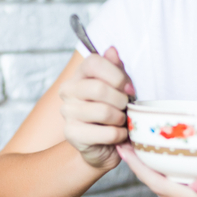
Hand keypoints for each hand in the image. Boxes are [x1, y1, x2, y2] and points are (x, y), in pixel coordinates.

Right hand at [59, 47, 135, 168]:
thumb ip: (116, 69)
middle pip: (99, 88)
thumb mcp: (119, 88)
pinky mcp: (71, 133)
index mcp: (80, 74)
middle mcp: (68, 90)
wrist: (102, 146)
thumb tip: (112, 50)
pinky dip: (119, 135)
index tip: (129, 88)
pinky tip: (118, 135)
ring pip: (104, 112)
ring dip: (120, 119)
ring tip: (121, 122)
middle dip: (121, 101)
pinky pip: (107, 133)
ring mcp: (67, 112)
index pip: (94, 62)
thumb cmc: (112, 112)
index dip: (116, 75)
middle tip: (125, 108)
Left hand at [116, 143, 196, 196]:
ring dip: (149, 167)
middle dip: (138, 164)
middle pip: (155, 185)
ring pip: (163, 186)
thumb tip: (196, 185)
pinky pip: (174, 187)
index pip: (157, 184)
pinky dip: (165, 172)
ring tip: (139, 145)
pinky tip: (164, 158)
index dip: (138, 166)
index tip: (124, 147)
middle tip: (126, 138)